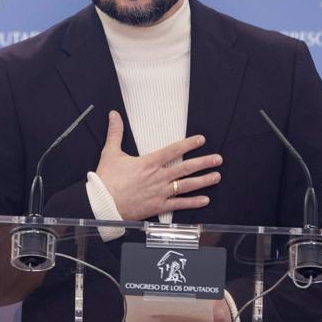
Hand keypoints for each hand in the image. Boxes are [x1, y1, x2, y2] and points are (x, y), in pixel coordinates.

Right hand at [94, 110, 221, 221]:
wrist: (103, 203)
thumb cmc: (106, 179)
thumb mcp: (110, 153)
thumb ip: (115, 132)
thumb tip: (114, 115)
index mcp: (148, 163)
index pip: (173, 150)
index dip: (188, 144)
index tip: (201, 140)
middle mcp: (158, 177)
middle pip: (185, 168)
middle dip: (204, 162)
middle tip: (218, 159)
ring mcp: (160, 192)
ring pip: (186, 186)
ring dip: (203, 181)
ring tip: (216, 176)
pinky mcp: (158, 206)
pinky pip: (179, 205)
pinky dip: (193, 203)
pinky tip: (205, 200)